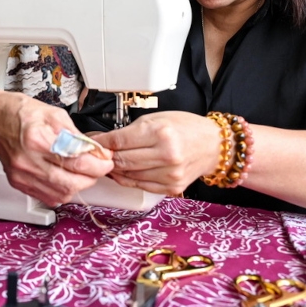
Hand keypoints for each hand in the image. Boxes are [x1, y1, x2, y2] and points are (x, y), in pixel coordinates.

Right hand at [0, 91, 114, 205]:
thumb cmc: (19, 112)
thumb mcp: (54, 113)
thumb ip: (76, 134)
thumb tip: (94, 150)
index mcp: (37, 140)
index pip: (77, 161)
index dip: (98, 164)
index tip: (106, 160)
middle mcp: (28, 162)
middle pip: (71, 183)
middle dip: (92, 177)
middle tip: (98, 167)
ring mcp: (22, 175)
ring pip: (61, 195)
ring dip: (78, 185)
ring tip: (81, 171)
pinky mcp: (18, 183)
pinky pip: (48, 197)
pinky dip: (62, 190)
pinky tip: (65, 177)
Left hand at [89, 111, 219, 195]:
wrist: (213, 145)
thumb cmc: (186, 127)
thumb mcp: (157, 119)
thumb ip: (130, 131)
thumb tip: (104, 140)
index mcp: (161, 133)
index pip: (119, 141)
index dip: (102, 142)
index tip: (92, 142)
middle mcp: (166, 155)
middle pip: (122, 160)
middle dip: (106, 157)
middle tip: (98, 153)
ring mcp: (169, 174)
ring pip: (128, 175)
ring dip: (116, 169)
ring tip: (111, 161)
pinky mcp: (171, 187)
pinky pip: (140, 185)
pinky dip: (128, 178)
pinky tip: (125, 171)